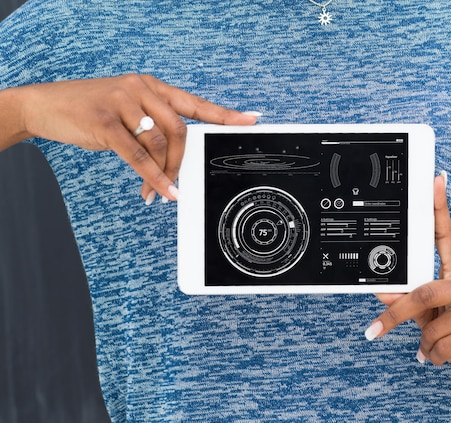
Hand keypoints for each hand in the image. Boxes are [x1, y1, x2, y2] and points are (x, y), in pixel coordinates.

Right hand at [16, 74, 258, 201]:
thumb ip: (152, 127)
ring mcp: (122, 102)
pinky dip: (152, 176)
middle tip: (178, 183)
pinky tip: (157, 191)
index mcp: (152, 86)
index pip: (194, 103)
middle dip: (182, 162)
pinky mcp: (105, 121)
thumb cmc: (92, 111)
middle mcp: (141, 88)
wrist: (46, 105)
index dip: (223, 114)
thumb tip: (176, 160)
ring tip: (158, 191)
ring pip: (160, 144)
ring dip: (164, 173)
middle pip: (180, 130)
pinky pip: (137, 155)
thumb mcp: (127, 111)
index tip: (251, 120)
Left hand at [365, 174, 450, 385]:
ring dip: (424, 344)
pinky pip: (444, 343)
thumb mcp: (431, 316)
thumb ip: (409, 302)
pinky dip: (435, 356)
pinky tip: (445, 356)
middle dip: (397, 315)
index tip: (435, 180)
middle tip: (376, 330)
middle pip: (424, 291)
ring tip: (432, 348)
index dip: (439, 208)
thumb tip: (383, 292)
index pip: (447, 236)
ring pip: (432, 326)